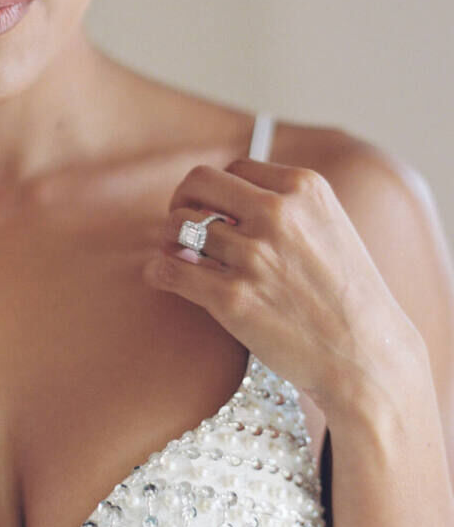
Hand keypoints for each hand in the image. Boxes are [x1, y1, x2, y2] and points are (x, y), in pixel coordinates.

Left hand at [142, 158, 411, 410]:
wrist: (367, 358)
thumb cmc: (347, 296)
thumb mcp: (329, 228)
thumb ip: (284, 205)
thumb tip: (218, 202)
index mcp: (303, 188)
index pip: (234, 168)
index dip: (220, 192)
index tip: (216, 212)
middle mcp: (277, 214)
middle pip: (197, 183)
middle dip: (183, 202)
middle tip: (183, 225)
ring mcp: (254, 256)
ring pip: (178, 225)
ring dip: (171, 241)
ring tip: (182, 257)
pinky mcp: (232, 298)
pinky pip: (169, 269)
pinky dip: (159, 270)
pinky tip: (163, 276)